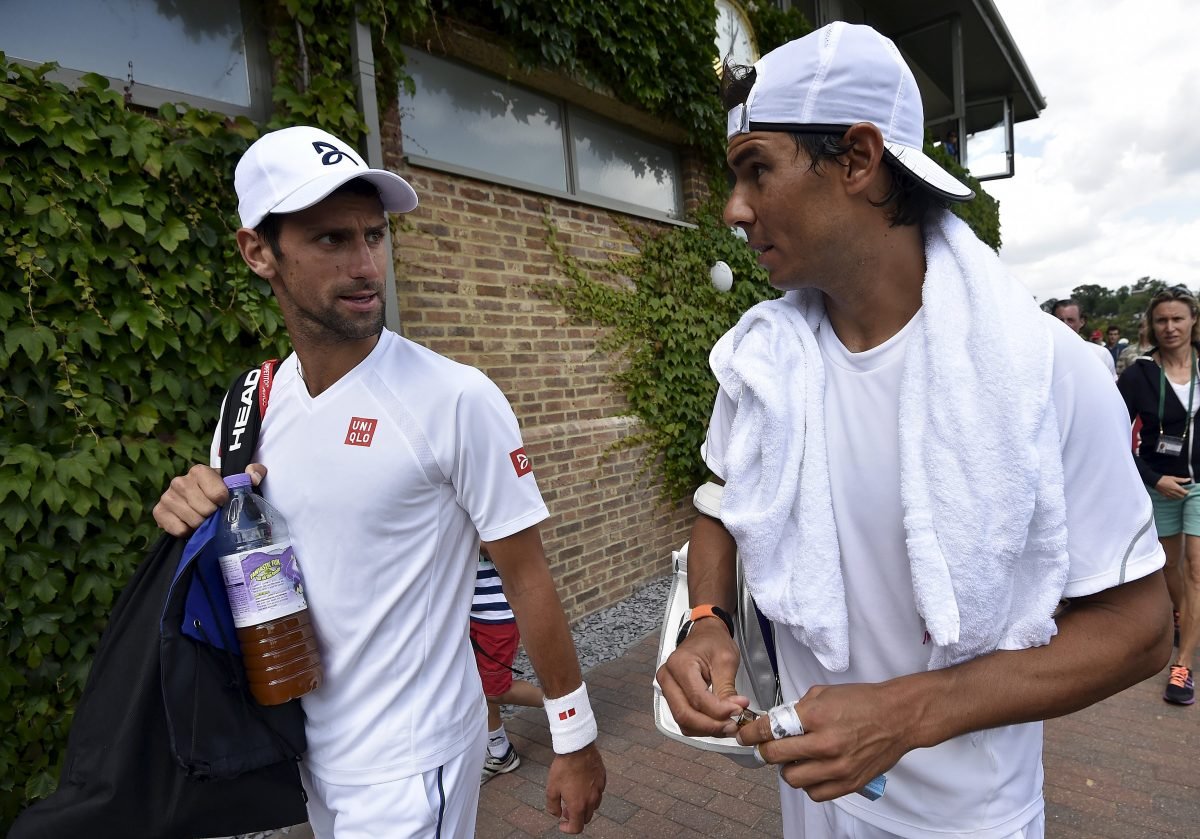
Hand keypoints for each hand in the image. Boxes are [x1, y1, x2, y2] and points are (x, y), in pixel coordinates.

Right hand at [152, 463, 266, 535]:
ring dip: (201, 525)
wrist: (197, 503)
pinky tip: (190, 527)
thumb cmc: (219, 492)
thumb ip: (252, 474)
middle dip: (213, 515)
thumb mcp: (237, 481)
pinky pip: (176, 528)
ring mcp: (167, 496)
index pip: (217, 493)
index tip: (225, 503)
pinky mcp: (158, 512)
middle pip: (204, 509)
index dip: (224, 502)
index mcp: (199, 471)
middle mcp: (180, 481)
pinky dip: (186, 532)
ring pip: (192, 520)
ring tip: (203, 520)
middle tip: (214, 514)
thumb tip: (254, 475)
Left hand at [545, 743, 604, 833]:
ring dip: (584, 806)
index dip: (568, 829)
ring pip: (594, 806)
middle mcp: (591, 800)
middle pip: (586, 818)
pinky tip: (582, 785)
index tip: (562, 824)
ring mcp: (599, 790)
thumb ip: (553, 806)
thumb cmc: (563, 768)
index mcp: (578, 805)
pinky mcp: (602, 780)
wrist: (577, 748)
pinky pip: (598, 793)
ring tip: (575, 797)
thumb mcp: (551, 788)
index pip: (577, 827)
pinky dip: (590, 794)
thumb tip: (557, 814)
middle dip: (576, 817)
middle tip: (566, 809)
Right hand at [655, 619, 747, 737]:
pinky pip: (685, 720)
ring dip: (707, 729)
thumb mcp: (726, 660)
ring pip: (683, 722)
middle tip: (734, 725)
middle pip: (685, 714)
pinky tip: (719, 722)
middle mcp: (667, 678)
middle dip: (712, 725)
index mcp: (679, 664)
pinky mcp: (673, 698)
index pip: (697, 698)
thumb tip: (734, 712)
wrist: (705, 634)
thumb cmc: (714, 642)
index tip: (740, 710)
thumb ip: (727, 688)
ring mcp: (667, 689)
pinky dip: (702, 727)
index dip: (719, 710)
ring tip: (729, 724)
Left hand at [736, 683, 906, 801]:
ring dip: (788, 769)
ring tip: (796, 759)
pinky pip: (814, 793)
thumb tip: (776, 722)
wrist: (897, 717)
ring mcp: (837, 766)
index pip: (770, 729)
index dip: (750, 734)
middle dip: (765, 751)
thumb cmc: (862, 702)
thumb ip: (797, 709)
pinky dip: (808, 784)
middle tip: (768, 746)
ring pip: (792, 779)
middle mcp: (824, 743)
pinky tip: (813, 771)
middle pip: (775, 757)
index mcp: (815, 716)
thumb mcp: (823, 693)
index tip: (744, 735)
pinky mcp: (849, 783)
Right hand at [1155, 474, 1190, 499]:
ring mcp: (1169, 495)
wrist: (1155, 481)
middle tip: (1182, 491)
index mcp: (1176, 488)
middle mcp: (1173, 492)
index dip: (1187, 491)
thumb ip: (1182, 480)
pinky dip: (1174, 497)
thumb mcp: (1173, 478)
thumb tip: (1188, 479)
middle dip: (1183, 494)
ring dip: (1179, 496)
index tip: (1186, 489)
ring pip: (1177, 498)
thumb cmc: (1164, 479)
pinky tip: (1173, 494)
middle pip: (1182, 496)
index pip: (1185, 493)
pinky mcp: (1166, 496)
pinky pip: (1172, 499)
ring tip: (1178, 493)